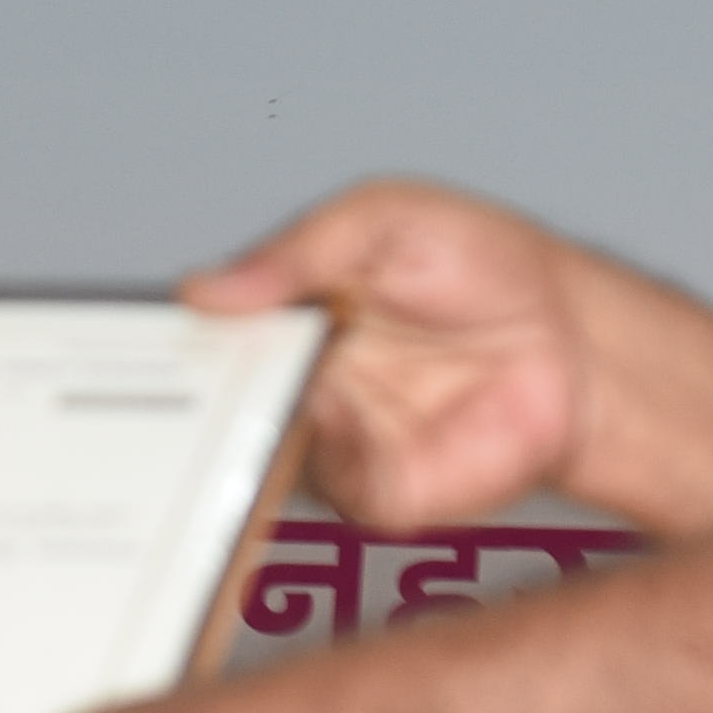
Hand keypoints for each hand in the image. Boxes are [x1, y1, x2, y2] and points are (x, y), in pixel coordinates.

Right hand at [190, 177, 712, 538]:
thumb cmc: (491, 269)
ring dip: (244, 430)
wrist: (579, 346)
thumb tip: (206, 288)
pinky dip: (312, 465)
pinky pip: (321, 490)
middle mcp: (305, 382)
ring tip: (236, 385)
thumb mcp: (384, 220)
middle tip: (173, 371)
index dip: (171, 341)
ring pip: (257, 450)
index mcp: (293, 314)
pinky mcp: (374, 492)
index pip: (210, 335)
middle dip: (188, 394)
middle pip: (217, 402)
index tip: (133, 336)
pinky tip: (320, 423)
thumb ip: (296, 253)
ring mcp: (336, 439)